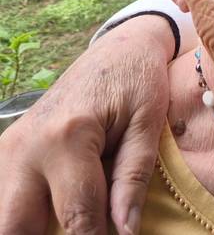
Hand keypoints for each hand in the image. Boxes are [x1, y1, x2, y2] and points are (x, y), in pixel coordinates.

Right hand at [0, 14, 174, 234]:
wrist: (117, 47)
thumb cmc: (138, 78)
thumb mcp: (149, 121)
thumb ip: (133, 177)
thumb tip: (124, 233)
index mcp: (67, 136)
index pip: (76, 215)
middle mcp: (27, 146)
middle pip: (18, 227)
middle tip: (88, 234)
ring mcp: (9, 148)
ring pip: (5, 219)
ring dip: (32, 228)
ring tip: (71, 226)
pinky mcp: (6, 151)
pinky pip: (4, 198)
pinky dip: (23, 214)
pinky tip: (51, 215)